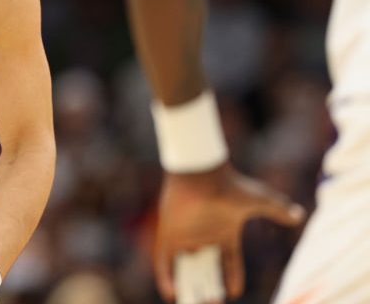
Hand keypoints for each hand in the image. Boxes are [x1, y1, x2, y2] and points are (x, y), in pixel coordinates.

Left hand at [154, 163, 305, 302]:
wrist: (201, 174)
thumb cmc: (230, 187)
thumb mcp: (260, 201)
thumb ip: (278, 210)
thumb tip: (299, 214)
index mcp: (224, 232)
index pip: (229, 261)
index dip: (231, 277)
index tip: (233, 293)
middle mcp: (205, 236)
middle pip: (207, 268)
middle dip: (210, 286)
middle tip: (212, 302)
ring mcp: (186, 236)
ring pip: (186, 267)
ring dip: (189, 285)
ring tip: (196, 302)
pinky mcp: (169, 234)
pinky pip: (164, 260)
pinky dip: (166, 276)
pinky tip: (171, 293)